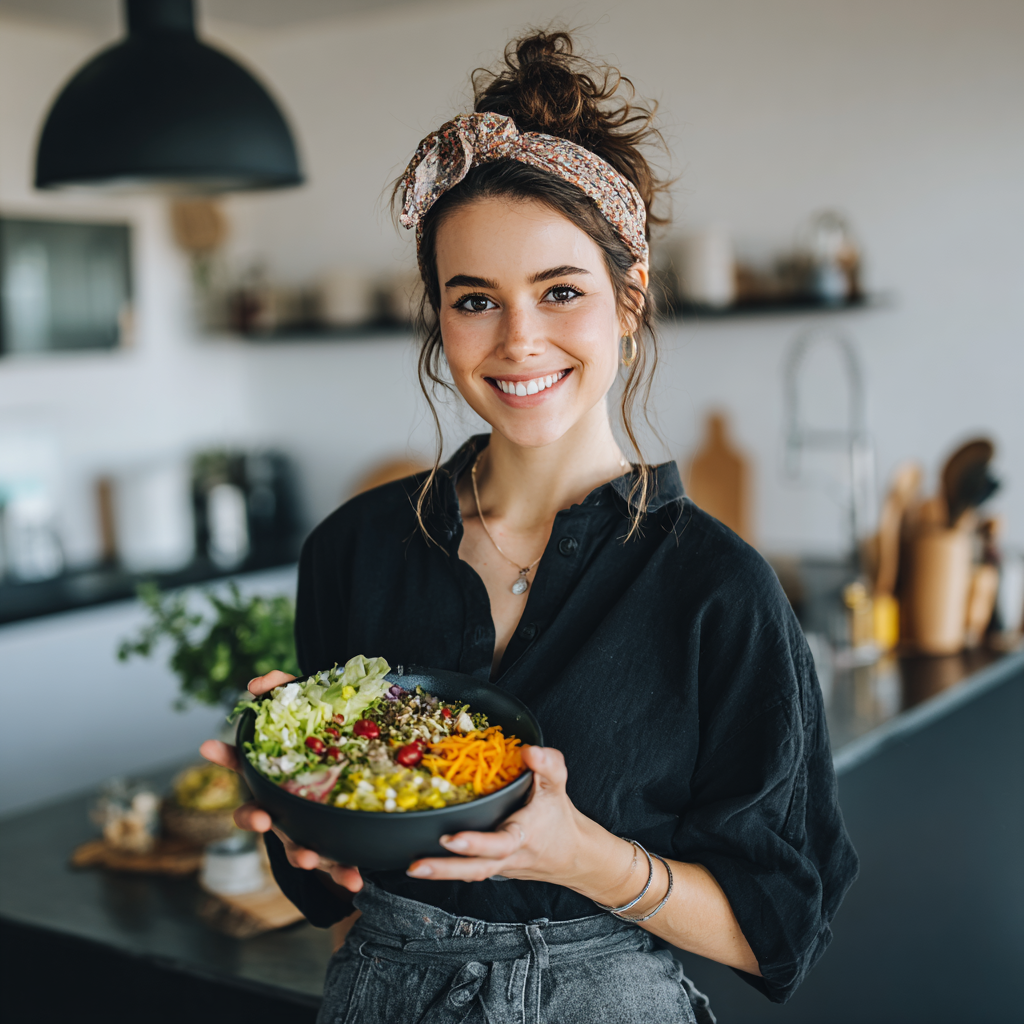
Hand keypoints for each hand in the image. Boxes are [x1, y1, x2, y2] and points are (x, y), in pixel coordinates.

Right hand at [197, 669, 362, 891]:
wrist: (363, 790)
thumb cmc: (330, 747)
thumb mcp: (313, 713)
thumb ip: (285, 692)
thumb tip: (261, 682)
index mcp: (277, 777)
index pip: (242, 764)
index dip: (224, 754)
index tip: (208, 745)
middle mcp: (284, 807)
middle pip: (258, 815)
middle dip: (253, 818)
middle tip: (258, 817)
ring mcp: (307, 829)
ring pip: (295, 847)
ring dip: (300, 854)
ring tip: (309, 857)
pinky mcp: (336, 846)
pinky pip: (338, 864)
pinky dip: (344, 874)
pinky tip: (355, 881)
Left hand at [405, 746, 628, 902]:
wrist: (571, 854)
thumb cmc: (559, 817)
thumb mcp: (558, 786)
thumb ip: (547, 764)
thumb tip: (528, 750)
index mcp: (524, 835)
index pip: (500, 842)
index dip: (476, 843)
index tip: (452, 839)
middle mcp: (509, 856)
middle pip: (476, 868)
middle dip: (446, 868)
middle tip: (417, 865)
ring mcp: (499, 867)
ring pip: (469, 874)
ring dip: (440, 873)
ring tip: (412, 868)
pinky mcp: (491, 868)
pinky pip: (469, 871)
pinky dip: (446, 870)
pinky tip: (422, 863)